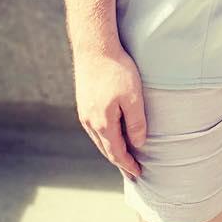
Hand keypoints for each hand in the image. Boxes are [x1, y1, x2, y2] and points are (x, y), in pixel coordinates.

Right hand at [72, 45, 145, 178]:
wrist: (94, 47)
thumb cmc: (117, 70)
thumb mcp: (133, 97)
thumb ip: (136, 123)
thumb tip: (138, 144)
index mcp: (102, 123)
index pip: (116, 153)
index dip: (128, 165)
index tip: (138, 174)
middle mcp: (89, 122)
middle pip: (105, 149)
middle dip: (119, 162)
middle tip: (131, 172)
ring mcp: (84, 112)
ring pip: (98, 139)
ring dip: (111, 150)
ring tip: (122, 157)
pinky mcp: (83, 102)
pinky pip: (94, 128)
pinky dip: (104, 137)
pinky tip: (110, 134)